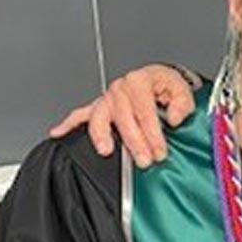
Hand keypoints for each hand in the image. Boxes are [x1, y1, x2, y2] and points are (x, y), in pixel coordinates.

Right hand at [49, 64, 195, 166]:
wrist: (158, 81)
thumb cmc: (167, 87)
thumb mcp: (182, 91)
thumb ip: (181, 104)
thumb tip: (173, 118)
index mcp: (140, 81)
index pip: (144, 110)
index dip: (153, 134)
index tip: (159, 151)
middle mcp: (121, 88)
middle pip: (123, 117)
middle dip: (134, 142)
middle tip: (144, 160)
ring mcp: (108, 97)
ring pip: (100, 116)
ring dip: (102, 135)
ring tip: (107, 151)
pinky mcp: (100, 106)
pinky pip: (81, 114)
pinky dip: (68, 124)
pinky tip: (59, 133)